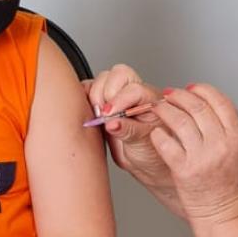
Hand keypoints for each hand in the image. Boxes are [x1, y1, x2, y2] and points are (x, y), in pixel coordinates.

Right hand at [84, 66, 171, 189]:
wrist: (146, 162)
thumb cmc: (153, 152)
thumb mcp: (144, 144)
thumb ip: (128, 131)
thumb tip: (112, 123)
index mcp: (151, 100)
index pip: (133, 88)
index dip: (118, 100)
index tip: (108, 116)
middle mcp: (134, 93)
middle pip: (117, 74)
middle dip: (105, 93)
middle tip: (104, 116)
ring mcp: (117, 96)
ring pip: (102, 79)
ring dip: (94, 96)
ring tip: (98, 117)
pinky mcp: (101, 102)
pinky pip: (88, 89)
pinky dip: (84, 97)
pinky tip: (89, 114)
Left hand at [147, 85, 237, 224]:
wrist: (223, 212)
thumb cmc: (228, 184)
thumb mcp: (237, 151)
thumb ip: (225, 127)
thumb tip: (204, 102)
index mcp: (237, 138)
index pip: (221, 102)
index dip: (203, 90)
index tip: (191, 87)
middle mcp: (221, 145)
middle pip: (198, 106)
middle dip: (179, 96)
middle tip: (168, 95)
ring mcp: (202, 157)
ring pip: (179, 120)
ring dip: (164, 110)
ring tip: (158, 108)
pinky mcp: (183, 169)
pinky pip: (165, 142)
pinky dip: (157, 134)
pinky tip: (156, 133)